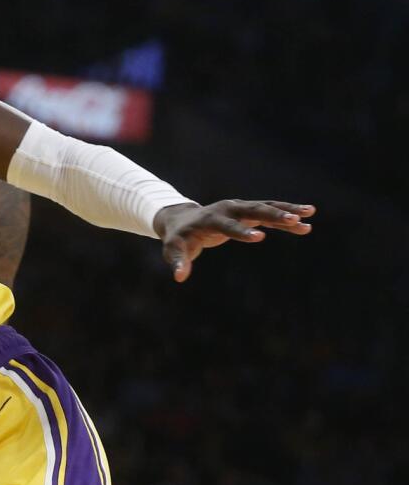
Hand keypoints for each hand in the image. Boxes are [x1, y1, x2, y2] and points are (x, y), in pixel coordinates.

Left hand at [154, 200, 314, 281]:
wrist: (183, 219)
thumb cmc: (179, 237)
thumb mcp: (174, 249)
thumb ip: (178, 261)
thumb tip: (179, 277)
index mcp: (209, 219)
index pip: (227, 225)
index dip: (241, 232)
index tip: (260, 237)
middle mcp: (227, 209)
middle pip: (252, 210)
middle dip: (273, 215)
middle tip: (293, 219)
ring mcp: (239, 208)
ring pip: (265, 207)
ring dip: (286, 210)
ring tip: (309, 214)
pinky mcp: (248, 212)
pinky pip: (270, 212)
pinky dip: (286, 215)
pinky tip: (306, 221)